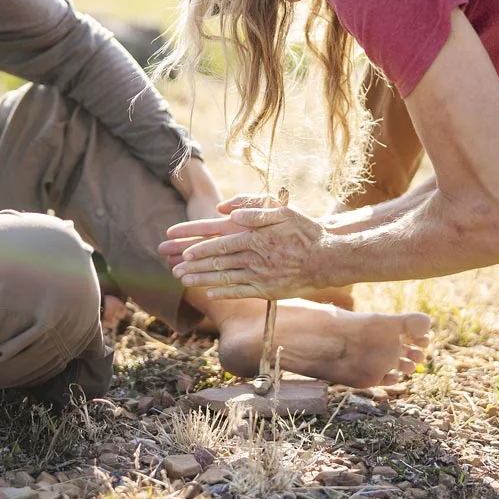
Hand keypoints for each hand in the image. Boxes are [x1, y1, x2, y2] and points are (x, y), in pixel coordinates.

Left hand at [159, 203, 329, 299]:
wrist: (327, 258)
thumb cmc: (305, 231)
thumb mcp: (281, 210)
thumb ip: (252, 207)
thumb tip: (224, 209)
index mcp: (252, 234)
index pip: (215, 236)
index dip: (192, 239)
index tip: (174, 241)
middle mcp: (252, 255)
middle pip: (214, 258)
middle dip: (190, 262)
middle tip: (171, 266)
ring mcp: (258, 275)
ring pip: (222, 276)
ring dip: (200, 278)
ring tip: (182, 280)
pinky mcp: (266, 290)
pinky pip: (238, 292)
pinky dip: (222, 292)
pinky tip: (208, 292)